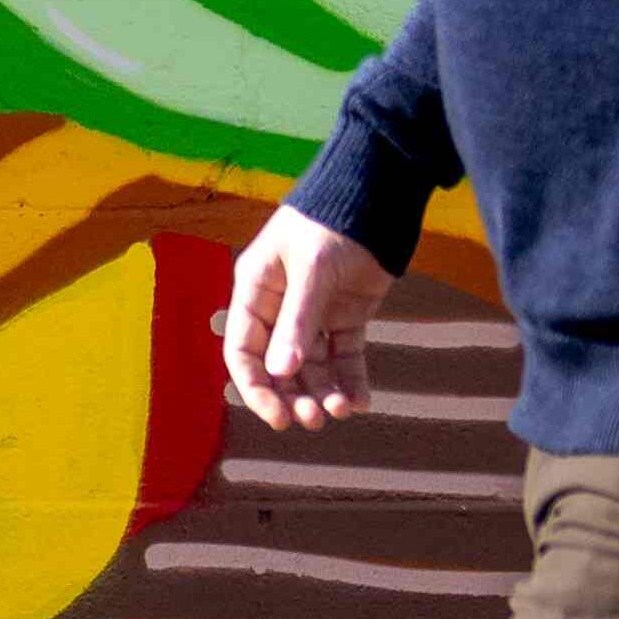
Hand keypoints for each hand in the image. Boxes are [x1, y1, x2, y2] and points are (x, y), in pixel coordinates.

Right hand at [223, 207, 390, 432]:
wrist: (374, 198)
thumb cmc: (330, 224)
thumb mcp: (311, 271)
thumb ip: (297, 321)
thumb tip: (282, 372)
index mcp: (256, 291)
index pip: (244, 351)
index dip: (256, 388)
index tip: (277, 418)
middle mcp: (280, 307)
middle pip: (278, 366)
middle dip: (294, 396)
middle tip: (314, 420)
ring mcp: (314, 314)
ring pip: (312, 367)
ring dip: (323, 392)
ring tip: (341, 411)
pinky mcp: (346, 317)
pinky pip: (344, 356)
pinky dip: (351, 380)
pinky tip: (360, 402)